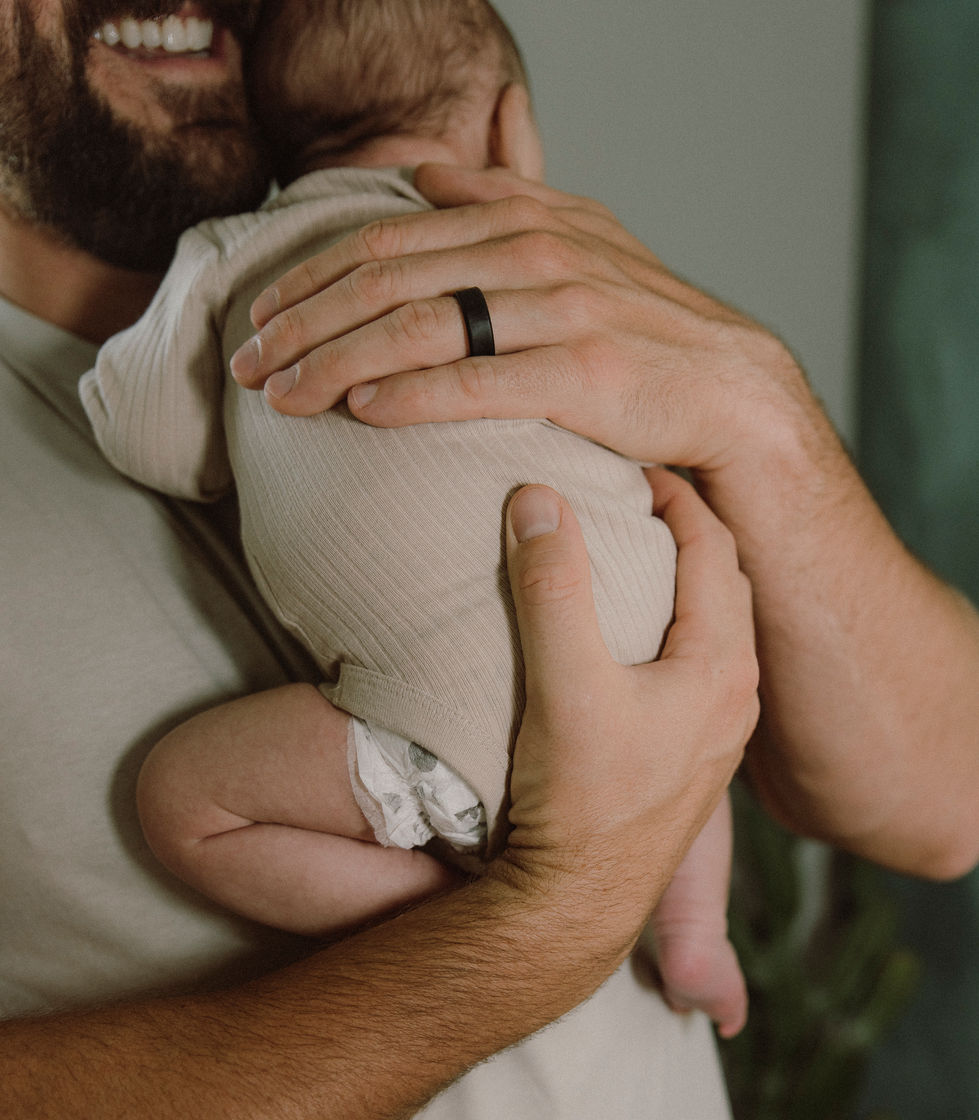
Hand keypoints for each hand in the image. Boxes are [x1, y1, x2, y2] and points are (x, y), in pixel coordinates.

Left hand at [230, 165, 830, 524]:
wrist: (731, 388)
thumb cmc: (644, 328)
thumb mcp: (578, 241)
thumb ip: (502, 199)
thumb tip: (426, 170)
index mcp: (522, 219)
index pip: (391, 237)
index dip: (314, 274)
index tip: (262, 315)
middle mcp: (535, 251)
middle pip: (389, 279)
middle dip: (305, 322)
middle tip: (248, 364)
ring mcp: (561, 309)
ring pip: (421, 327)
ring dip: (337, 362)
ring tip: (282, 396)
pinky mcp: (583, 372)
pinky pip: (479, 381)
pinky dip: (412, 394)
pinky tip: (361, 411)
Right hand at [494, 474, 758, 957]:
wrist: (575, 907)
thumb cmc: (579, 803)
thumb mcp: (564, 685)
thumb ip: (553, 589)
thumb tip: (537, 499)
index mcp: (720, 668)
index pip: (713, 546)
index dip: (673, 492)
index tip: (629, 461)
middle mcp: (734, 696)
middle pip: (722, 581)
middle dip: (684, 528)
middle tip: (630, 492)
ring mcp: (715, 732)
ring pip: (712, 626)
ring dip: (679, 580)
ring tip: (629, 550)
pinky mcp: (686, 760)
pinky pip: (693, 665)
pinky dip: (669, 626)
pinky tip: (629, 634)